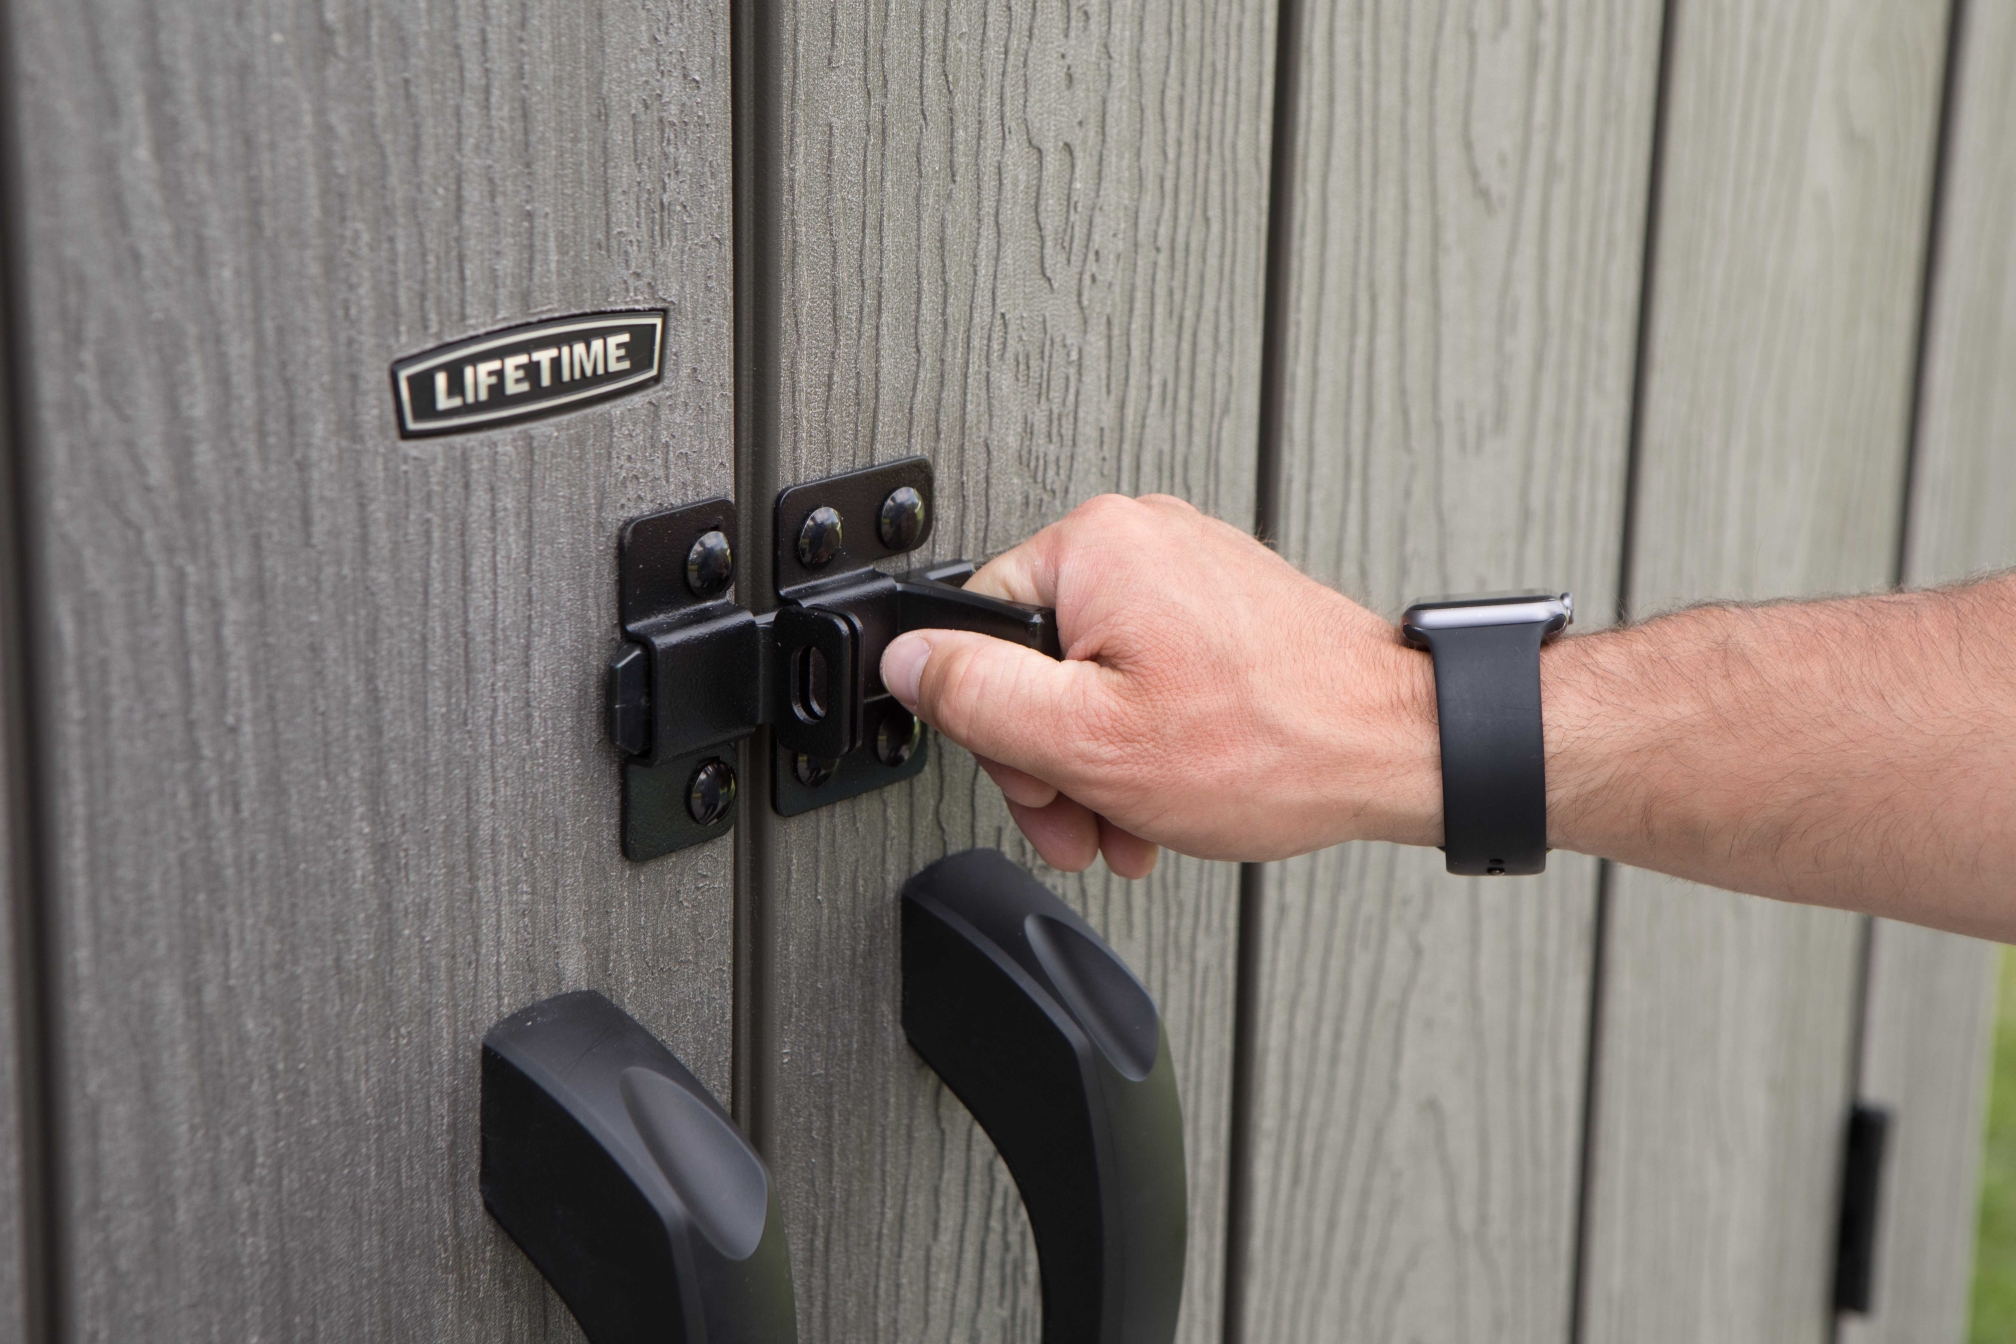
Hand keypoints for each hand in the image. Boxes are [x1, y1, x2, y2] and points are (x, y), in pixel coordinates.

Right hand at [878, 494, 1442, 876]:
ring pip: (1093, 677)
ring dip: (1100, 764)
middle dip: (1054, 760)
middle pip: (1037, 660)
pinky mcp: (1222, 606)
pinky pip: (1148, 671)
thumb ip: (978, 698)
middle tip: (1083, 824)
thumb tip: (905, 662)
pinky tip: (1167, 793)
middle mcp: (1142, 539)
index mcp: (1096, 547)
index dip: (995, 728)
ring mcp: (1188, 571)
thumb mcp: (1089, 740)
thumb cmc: (1274, 742)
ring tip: (1133, 822)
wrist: (1402, 748)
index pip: (978, 631)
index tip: (1037, 786)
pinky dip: (1147, 738)